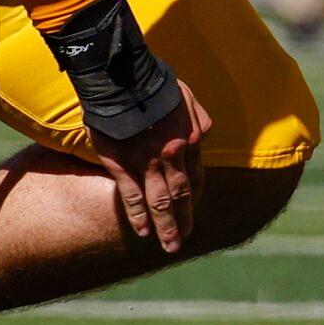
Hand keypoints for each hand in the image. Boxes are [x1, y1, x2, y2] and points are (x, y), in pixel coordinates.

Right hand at [89, 80, 211, 254]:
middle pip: (180, 195)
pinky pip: (131, 195)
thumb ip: (198, 119)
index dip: (194, 197)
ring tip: (169, 246)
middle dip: (183, 220)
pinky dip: (138, 215)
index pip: (195, 176)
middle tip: (183, 240)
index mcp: (189, 140)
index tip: (191, 210)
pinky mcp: (121, 163)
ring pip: (159, 201)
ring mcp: (146, 162)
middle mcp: (172, 156)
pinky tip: (142, 231)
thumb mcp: (186, 96)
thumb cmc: (153, 83)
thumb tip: (201, 136)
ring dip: (165, 226)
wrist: (122, 78)